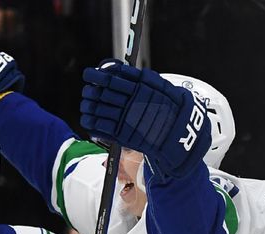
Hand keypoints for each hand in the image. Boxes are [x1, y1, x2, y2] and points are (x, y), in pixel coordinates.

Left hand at [81, 61, 210, 178]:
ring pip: (99, 109)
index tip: (89, 74)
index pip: (112, 78)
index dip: (97, 75)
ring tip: (85, 104)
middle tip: (86, 90)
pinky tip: (87, 119)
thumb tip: (120, 68)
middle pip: (102, 93)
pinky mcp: (123, 134)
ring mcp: (126, 118)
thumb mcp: (161, 86)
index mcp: (139, 88)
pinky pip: (101, 126)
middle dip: (91, 90)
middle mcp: (131, 102)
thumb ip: (141, 77)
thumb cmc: (171, 108)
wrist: (179, 133)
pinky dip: (91, 122)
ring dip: (88, 105)